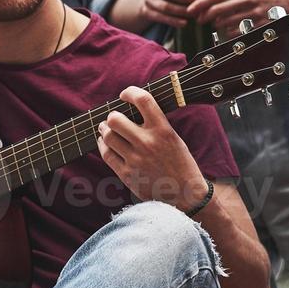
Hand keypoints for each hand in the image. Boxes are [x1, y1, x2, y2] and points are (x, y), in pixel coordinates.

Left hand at [97, 86, 208, 209]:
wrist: (186, 195)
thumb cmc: (181, 164)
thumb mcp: (174, 139)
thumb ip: (156, 124)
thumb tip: (134, 108)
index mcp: (163, 130)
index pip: (143, 100)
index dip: (130, 92)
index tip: (125, 95)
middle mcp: (148, 142)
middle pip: (115, 119)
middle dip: (112, 117)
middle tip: (113, 119)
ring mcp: (136, 159)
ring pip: (108, 136)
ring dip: (104, 130)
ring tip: (106, 129)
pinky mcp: (128, 174)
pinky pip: (106, 154)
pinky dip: (103, 146)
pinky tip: (105, 143)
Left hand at [186, 0, 287, 37]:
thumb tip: (208, 3)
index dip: (200, 4)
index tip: (190, 10)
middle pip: (217, 10)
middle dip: (204, 17)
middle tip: (199, 20)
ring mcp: (253, 13)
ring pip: (225, 23)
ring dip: (216, 25)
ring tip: (216, 24)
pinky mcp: (259, 25)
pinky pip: (236, 32)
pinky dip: (229, 33)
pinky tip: (229, 30)